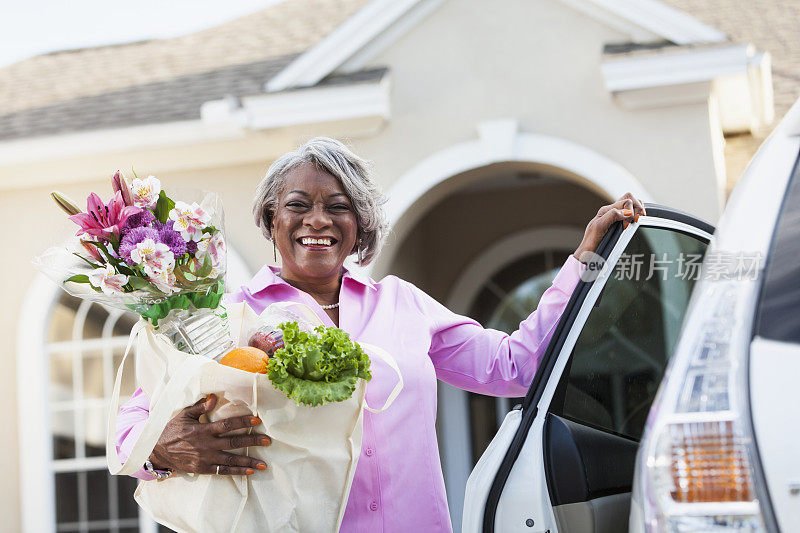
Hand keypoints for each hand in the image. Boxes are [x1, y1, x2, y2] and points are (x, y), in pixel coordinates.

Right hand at [148, 394, 270, 475]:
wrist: (157, 451)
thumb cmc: (172, 430)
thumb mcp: (184, 415)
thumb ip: (200, 407)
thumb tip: (214, 396)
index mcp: (203, 430)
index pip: (227, 425)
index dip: (242, 421)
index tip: (257, 420)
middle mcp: (206, 445)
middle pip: (234, 442)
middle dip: (252, 441)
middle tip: (268, 441)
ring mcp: (205, 459)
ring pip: (231, 460)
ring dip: (248, 462)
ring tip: (263, 464)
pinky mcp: (203, 469)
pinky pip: (222, 471)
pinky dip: (236, 472)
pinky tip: (249, 472)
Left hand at [573, 192, 645, 262]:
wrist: (589, 253)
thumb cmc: (591, 241)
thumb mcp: (600, 226)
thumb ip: (612, 215)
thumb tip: (628, 212)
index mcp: (606, 210)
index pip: (627, 200)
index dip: (631, 211)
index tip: (628, 224)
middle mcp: (611, 212)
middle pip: (630, 199)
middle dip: (637, 208)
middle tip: (635, 221)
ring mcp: (616, 217)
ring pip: (632, 205)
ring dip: (637, 212)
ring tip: (635, 222)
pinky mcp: (619, 224)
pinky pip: (630, 214)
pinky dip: (636, 216)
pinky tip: (635, 224)